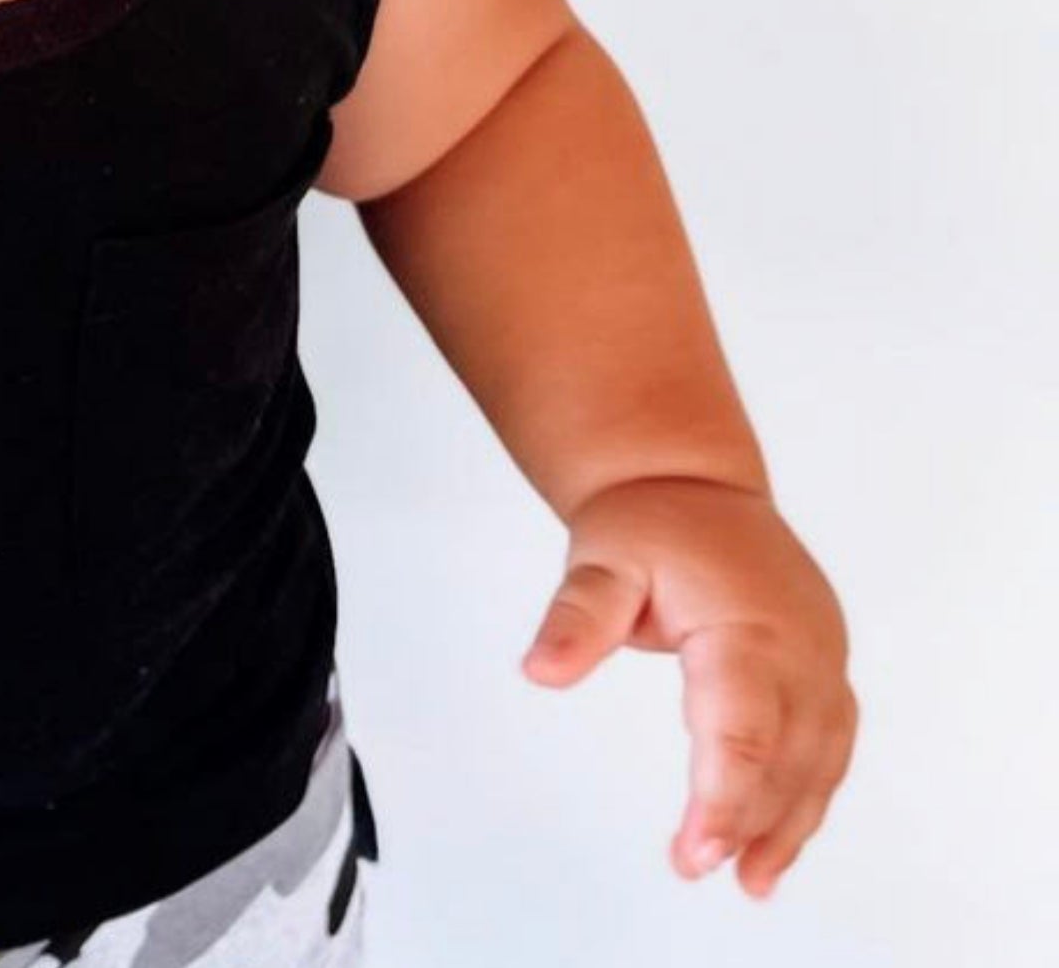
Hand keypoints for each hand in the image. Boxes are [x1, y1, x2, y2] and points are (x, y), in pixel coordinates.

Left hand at [520, 474, 858, 898]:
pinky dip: (807, 797)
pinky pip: (828, 746)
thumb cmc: (650, 523)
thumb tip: (539, 671)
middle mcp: (800, 648)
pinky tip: (777, 842)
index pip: (742, 727)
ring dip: (789, 824)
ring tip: (750, 881)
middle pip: (786, 754)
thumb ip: (576, 617)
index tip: (696, 852)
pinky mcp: (825, 670)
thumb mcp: (601, 557)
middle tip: (697, 866)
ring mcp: (822, 660)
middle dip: (749, 820)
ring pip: (817, 760)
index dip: (724, 797)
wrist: (695, 486)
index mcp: (747, 625)